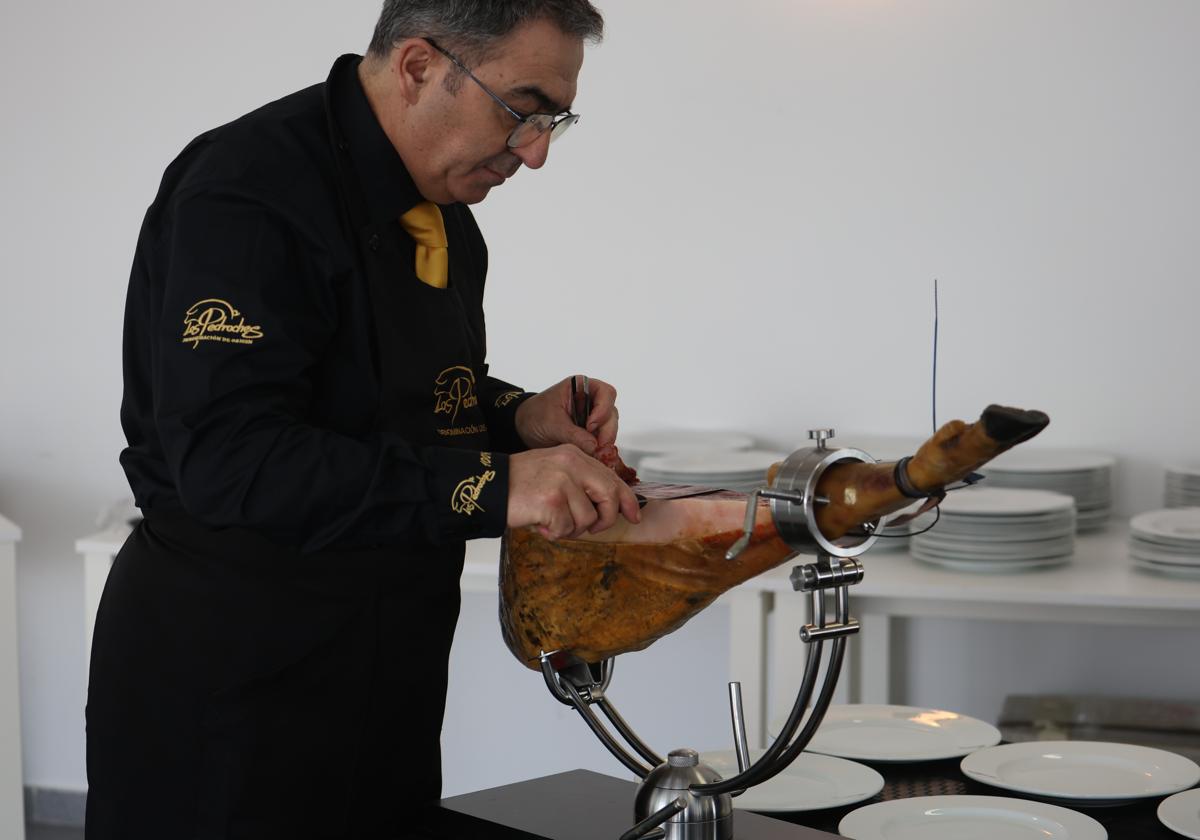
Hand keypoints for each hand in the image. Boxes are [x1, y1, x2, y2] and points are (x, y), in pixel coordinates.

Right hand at [507, 444, 640, 538]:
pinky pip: (566, 529)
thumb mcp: (554, 471)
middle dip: (605, 519)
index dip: (626, 499)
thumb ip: (580, 482)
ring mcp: (561, 482)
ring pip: (587, 519)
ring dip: (570, 528)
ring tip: (550, 520)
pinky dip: (553, 533)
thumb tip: (608, 506)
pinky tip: (539, 523)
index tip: (634, 515)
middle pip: (609, 496)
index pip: (611, 477)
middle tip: (593, 529)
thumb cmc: (519, 484)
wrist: (487, 486)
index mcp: (574, 455)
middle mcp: (571, 464)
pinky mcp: (551, 501)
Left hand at [515, 375, 619, 453]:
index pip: (606, 393)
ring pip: (610, 427)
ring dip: (604, 441)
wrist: (523, 428)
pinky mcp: (591, 432)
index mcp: (581, 387)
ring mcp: (592, 417)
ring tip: (593, 453)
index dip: (603, 410)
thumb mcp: (552, 424)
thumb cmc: (534, 415)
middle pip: (611, 412)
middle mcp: (591, 400)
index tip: (590, 426)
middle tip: (598, 446)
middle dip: (606, 430)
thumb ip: (573, 434)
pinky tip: (593, 455)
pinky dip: (600, 448)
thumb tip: (594, 446)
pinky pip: (603, 439)